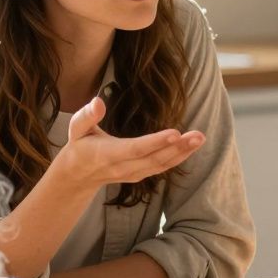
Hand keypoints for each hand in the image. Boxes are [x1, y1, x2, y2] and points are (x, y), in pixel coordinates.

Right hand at [56, 96, 203, 188]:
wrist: (78, 175)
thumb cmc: (79, 146)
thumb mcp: (77, 129)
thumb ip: (87, 115)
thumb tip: (98, 101)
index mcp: (108, 154)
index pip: (135, 149)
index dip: (155, 143)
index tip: (175, 133)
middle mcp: (123, 167)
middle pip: (154, 159)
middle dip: (178, 148)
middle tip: (198, 135)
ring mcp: (133, 174)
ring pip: (161, 165)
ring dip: (183, 153)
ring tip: (200, 138)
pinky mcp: (141, 174)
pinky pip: (162, 168)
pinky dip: (179, 158)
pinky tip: (192, 146)